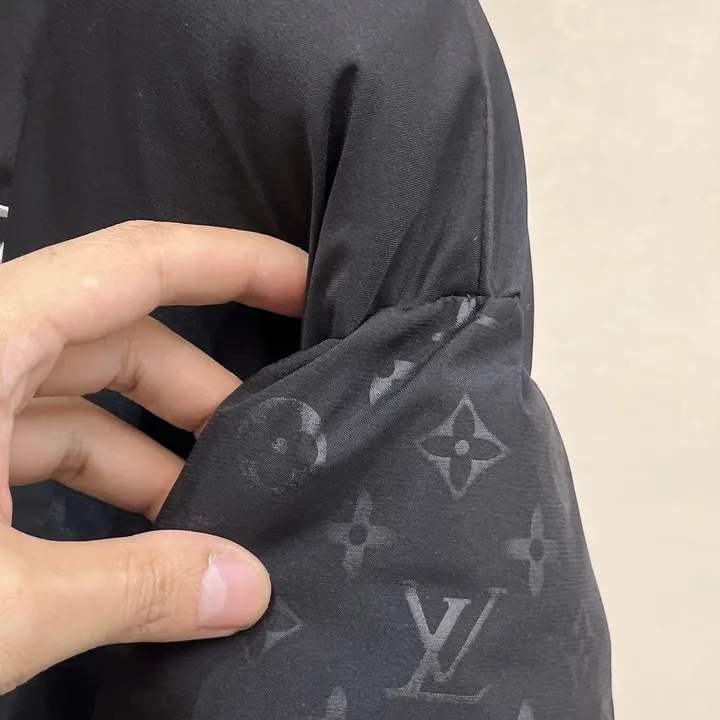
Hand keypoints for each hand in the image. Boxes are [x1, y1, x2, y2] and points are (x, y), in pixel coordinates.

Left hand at [0, 221, 307, 692]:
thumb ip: (132, 590)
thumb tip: (242, 591)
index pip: (134, 262)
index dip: (230, 263)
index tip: (298, 281)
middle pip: (120, 334)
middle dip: (201, 386)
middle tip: (268, 435)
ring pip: (81, 397)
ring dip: (153, 446)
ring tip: (211, 504)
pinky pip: (43, 445)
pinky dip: (103, 482)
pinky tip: (141, 534)